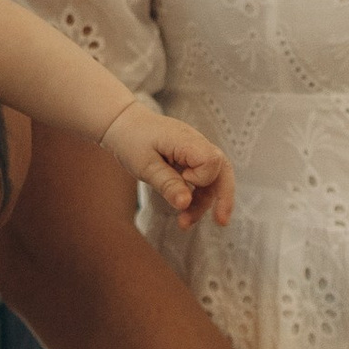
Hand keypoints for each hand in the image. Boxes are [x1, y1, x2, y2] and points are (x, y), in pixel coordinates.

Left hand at [101, 99, 233, 227]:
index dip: (201, 178)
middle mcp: (197, 143)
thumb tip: (186, 204)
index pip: (211, 161)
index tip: (181, 179)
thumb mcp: (145, 166)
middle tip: (221, 222)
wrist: (124, 124)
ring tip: (184, 224)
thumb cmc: (132, 141)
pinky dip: (196, 197)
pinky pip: (203, 180)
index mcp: (186, 140)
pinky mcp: (192, 159)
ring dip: (203, 203)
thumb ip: (167, 184)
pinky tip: (185, 211)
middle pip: (223, 169)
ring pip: (213, 179)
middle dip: (224, 197)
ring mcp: (196, 151)